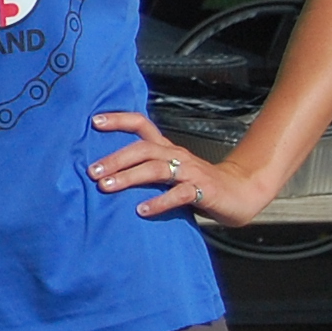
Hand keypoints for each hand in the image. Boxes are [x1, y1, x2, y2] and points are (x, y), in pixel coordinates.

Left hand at [88, 111, 274, 226]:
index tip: (94, 121)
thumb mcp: (169, 173)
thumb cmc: (197, 184)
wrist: (239, 193)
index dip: (119, 120)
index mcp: (167, 148)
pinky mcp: (203, 190)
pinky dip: (159, 202)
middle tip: (92, 171)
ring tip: (106, 187)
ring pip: (156, 168)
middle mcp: (177, 155)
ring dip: (129, 177)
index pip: (142, 125)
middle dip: (115, 158)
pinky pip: (179, 194)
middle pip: (143, 148)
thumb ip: (145, 171)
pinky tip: (142, 210)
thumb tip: (106, 176)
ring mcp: (190, 172)